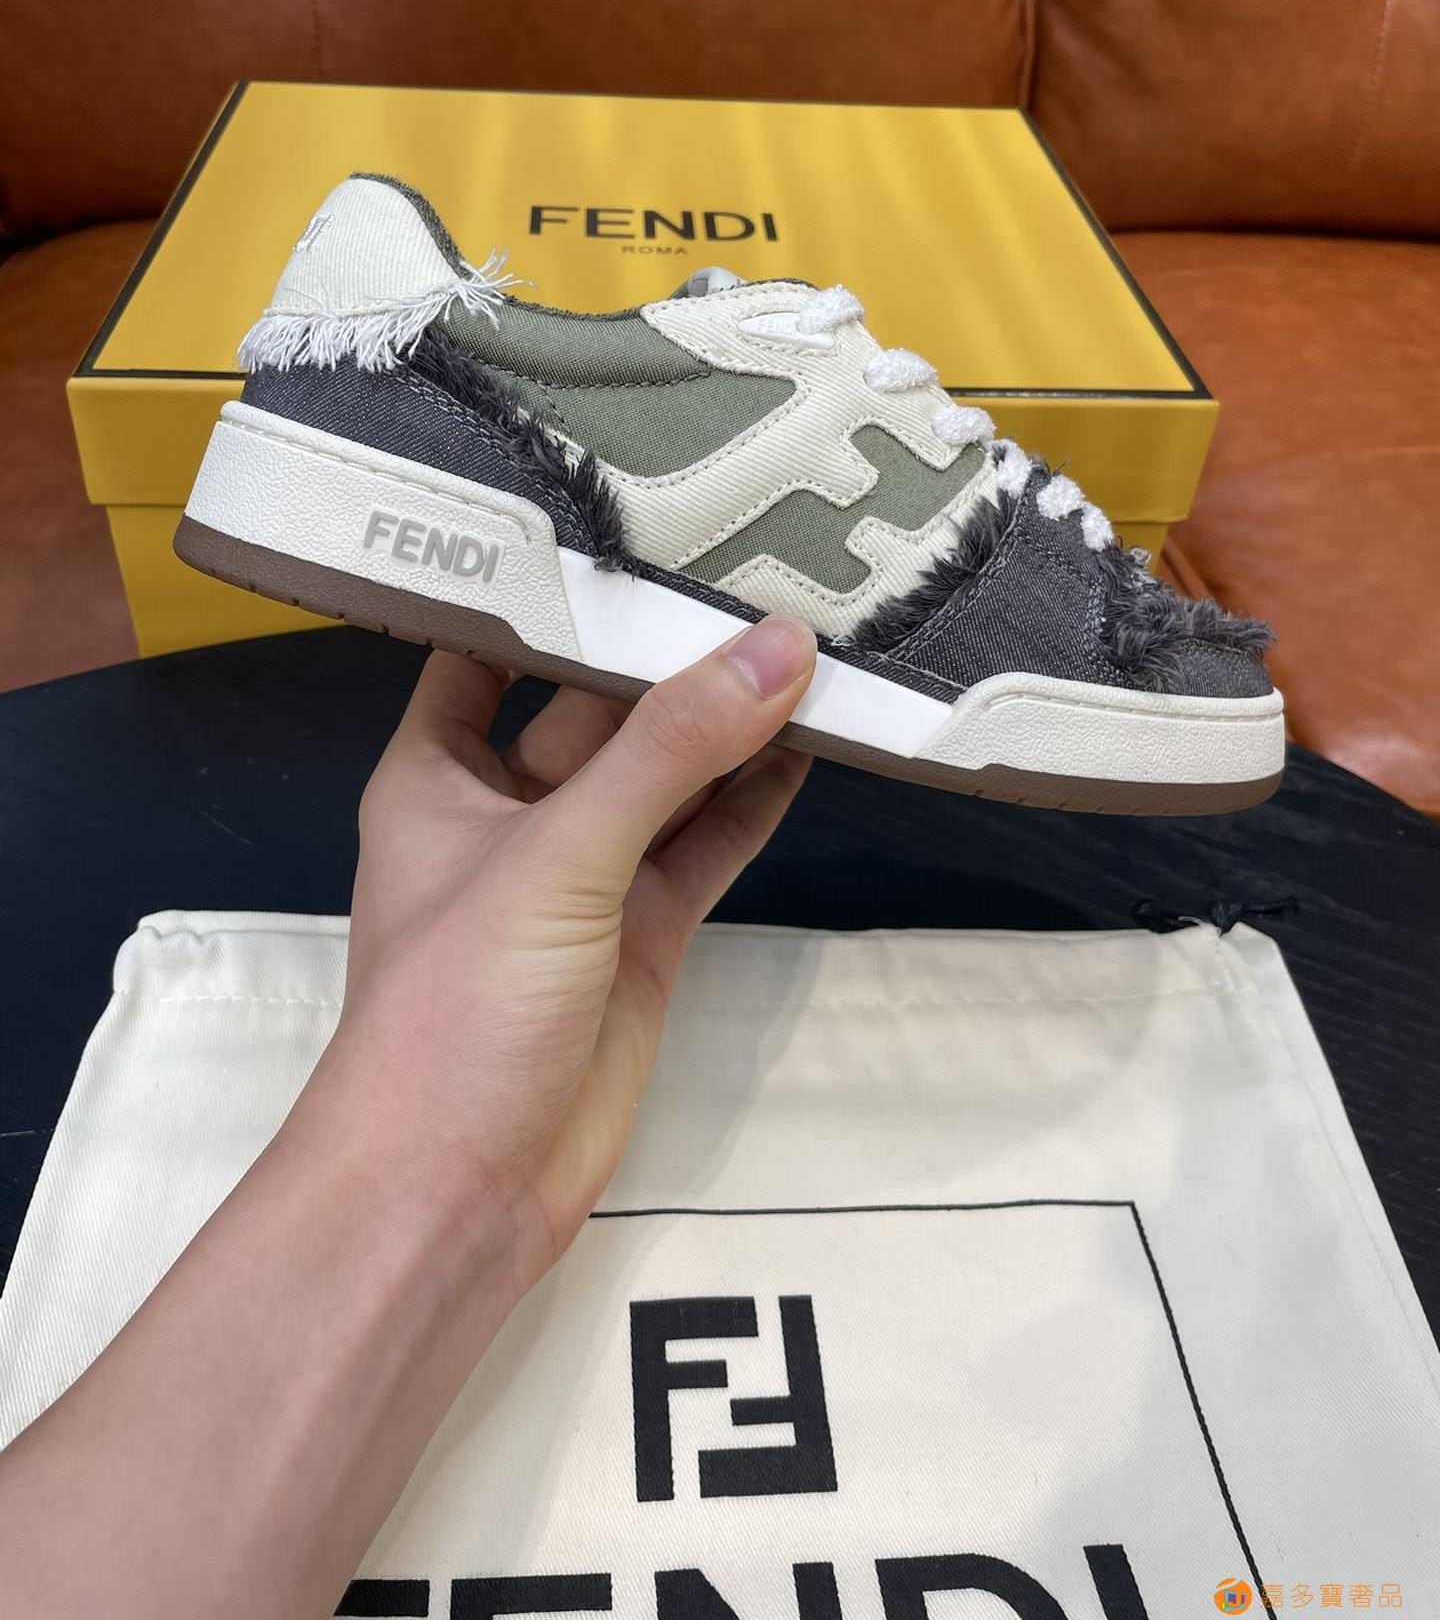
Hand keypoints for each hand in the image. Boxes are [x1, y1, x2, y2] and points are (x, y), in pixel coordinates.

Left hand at [330, 615, 816, 1296]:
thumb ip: (670, 750)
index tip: (632, 517)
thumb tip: (779, 645)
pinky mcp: (645, 933)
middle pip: (598, 706)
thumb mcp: (558, 853)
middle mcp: (509, 811)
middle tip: (766, 567)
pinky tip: (815, 740)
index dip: (548, 588)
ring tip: (815, 638)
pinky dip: (756, 798)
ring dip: (729, 722)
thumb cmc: (458, 1002)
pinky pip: (707, 843)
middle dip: (671, 651)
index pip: (486, 648)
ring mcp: (585, 876)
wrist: (459, 1189)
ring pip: (667, 775)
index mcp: (437, 772)